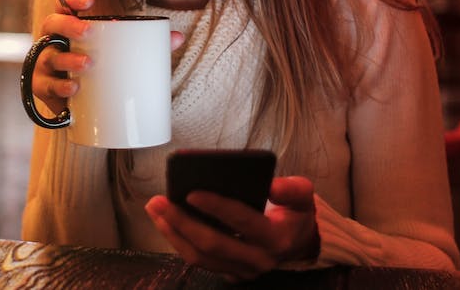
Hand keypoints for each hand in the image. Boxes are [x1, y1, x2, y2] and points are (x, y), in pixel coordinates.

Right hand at [31, 0, 184, 116]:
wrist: (73, 102)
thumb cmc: (93, 67)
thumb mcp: (114, 53)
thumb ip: (144, 43)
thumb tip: (177, 37)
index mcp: (68, 27)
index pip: (64, 5)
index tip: (90, 1)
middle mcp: (51, 42)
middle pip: (52, 25)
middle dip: (68, 26)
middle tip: (88, 31)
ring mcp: (44, 66)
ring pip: (49, 57)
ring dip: (67, 59)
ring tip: (87, 64)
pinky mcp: (44, 90)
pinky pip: (46, 87)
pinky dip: (60, 88)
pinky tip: (73, 89)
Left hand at [144, 176, 319, 280]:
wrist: (298, 243)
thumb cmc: (295, 214)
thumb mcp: (304, 197)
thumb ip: (293, 189)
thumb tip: (272, 186)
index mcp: (276, 238)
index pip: (242, 221)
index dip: (217, 207)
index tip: (191, 192)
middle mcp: (257, 259)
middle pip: (213, 243)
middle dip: (182, 221)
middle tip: (159, 200)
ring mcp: (241, 271)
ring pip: (200, 257)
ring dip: (173, 232)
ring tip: (155, 208)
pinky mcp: (229, 273)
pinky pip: (198, 261)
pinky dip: (178, 241)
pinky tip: (164, 221)